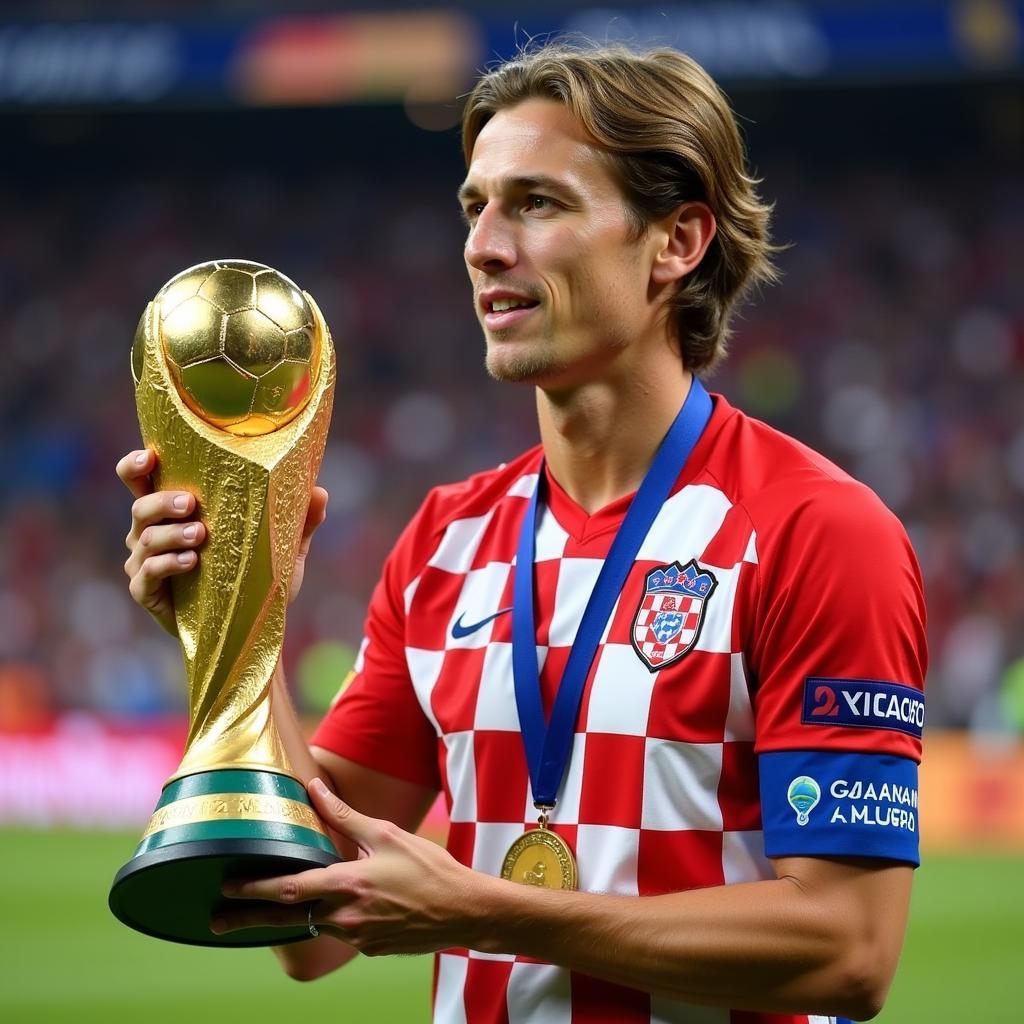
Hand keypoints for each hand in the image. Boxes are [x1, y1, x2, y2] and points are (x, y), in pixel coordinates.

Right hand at [117, 448, 328, 636]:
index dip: (136, 466)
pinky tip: (191, 562)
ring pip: (146, 539)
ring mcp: (144, 563)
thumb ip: (300, 521)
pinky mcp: (146, 592)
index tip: (149, 456)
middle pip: (141, 507)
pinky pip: (147, 573)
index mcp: (173, 513)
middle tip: (192, 503)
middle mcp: (150, 533)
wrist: (248, 630)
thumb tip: (320, 491)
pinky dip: (168, 564)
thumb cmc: (255, 579)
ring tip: (201, 536)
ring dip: (172, 534)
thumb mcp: (283, 550)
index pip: (143, 482)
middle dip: (163, 501)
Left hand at [212, 779, 479, 955]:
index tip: (227, 885)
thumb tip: (315, 788)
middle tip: (216, 920)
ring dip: (294, 916)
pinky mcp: (370, 949)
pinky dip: (336, 918)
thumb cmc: (429, 868)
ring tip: (273, 907)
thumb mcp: (388, 834)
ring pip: (315, 924)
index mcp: (348, 884)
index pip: (288, 888)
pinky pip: (342, 932)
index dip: (254, 887)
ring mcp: (357, 938)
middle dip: (248, 918)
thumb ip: (345, 816)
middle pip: (286, 918)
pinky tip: (352, 905)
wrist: (464, 910)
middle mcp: (345, 916)